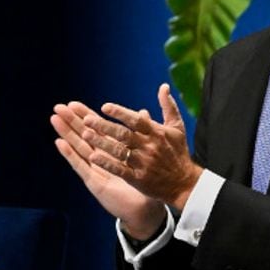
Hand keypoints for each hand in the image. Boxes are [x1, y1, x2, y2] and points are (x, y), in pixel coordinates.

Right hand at [51, 100, 164, 238]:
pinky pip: (81, 166)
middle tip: (58, 107)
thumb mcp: (145, 155)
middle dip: (71, 122)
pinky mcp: (94, 182)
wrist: (146, 209)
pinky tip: (60, 143)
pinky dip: (70, 155)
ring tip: (54, 119)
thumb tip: (143, 111)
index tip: (74, 103)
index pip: (97, 130)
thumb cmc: (147, 183)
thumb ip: (143, 134)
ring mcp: (96, 170)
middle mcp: (102, 159)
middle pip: (84, 136)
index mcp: (114, 151)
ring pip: (79, 148)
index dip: (85, 116)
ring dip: (66, 134)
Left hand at [80, 84, 202, 210]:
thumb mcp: (177, 128)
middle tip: (86, 120)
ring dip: (101, 143)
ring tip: (84, 134)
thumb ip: (168, 106)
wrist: (185, 183)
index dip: (120, 113)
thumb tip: (164, 86)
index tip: (104, 107)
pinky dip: (107, 163)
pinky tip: (93, 156)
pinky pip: (120, 170)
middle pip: (124, 135)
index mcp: (158, 133)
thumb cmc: (178, 152)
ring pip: (119, 151)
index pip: (137, 120)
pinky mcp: (139, 179)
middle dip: (104, 127)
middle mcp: (150, 147)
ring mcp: (144, 164)